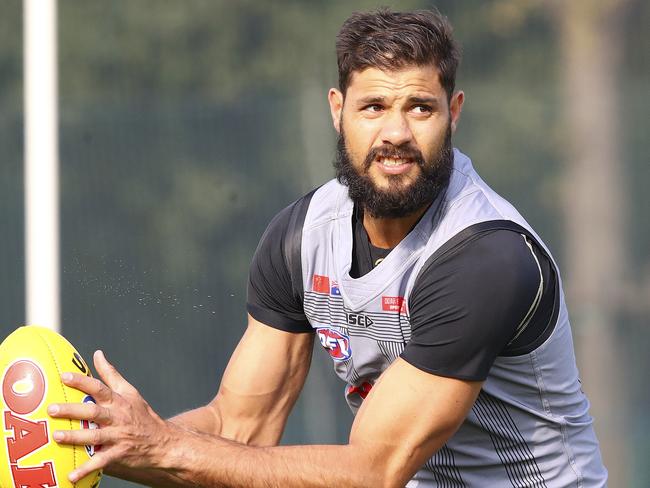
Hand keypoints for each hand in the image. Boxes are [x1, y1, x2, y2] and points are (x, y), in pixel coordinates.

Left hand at [48, 350, 174, 482]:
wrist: (163, 442)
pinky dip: (86, 469)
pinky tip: (71, 476)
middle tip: (51, 409)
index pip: (100, 388)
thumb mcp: (130, 392)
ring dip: (76, 437)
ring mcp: (119, 436)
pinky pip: (101, 462)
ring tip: (57, 436)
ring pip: (95, 436)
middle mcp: (118, 417)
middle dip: (72, 410)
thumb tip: (97, 354)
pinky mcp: (119, 454)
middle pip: (94, 411)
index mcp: (119, 401)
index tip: (63, 376)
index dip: (82, 382)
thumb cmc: (142, 415)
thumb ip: (111, 374)